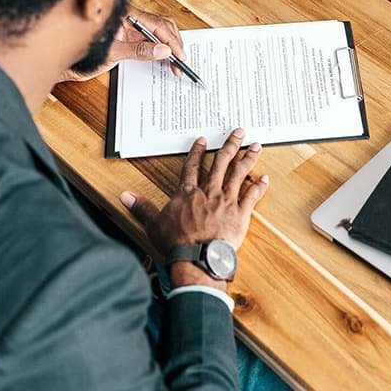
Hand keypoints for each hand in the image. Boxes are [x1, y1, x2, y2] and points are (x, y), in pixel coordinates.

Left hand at [60, 8, 187, 81]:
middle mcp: (128, 17)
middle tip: (180, 62)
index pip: (156, 23)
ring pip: (157, 32)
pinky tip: (164, 60)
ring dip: (168, 47)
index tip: (179, 54)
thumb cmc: (80, 52)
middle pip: (161, 25)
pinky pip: (149, 40)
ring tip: (175, 64)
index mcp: (124, 13)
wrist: (65, 62)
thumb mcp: (112, 53)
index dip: (171, 40)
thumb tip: (162, 50)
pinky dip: (159, 50)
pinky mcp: (127, 37)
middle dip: (173, 43)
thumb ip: (138, 50)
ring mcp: (128, 27)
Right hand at [121, 129, 268, 282]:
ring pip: (238, 173)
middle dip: (230, 145)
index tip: (202, 140)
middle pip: (220, 162)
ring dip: (248, 158)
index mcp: (188, 192)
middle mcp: (209, 191)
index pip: (192, 166)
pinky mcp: (240, 214)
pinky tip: (265, 177)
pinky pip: (252, 196)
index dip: (196, 152)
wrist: (197, 258)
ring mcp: (226, 201)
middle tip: (239, 131)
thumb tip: (125, 196)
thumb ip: (142, 207)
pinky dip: (259, 186)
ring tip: (256, 146)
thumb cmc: (176, 243)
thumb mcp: (154, 223)